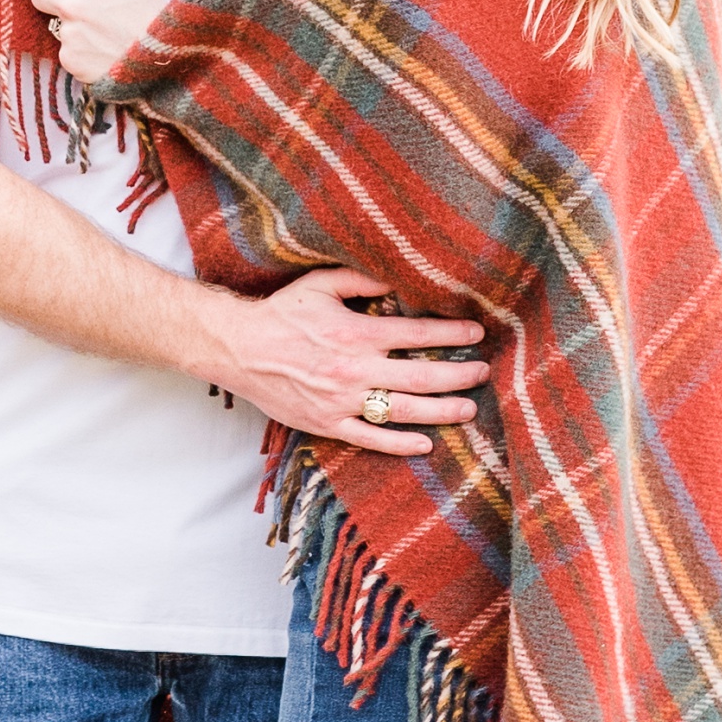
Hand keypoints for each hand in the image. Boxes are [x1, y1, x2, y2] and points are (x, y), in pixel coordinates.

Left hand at [22, 0, 165, 86]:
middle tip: (81, 6)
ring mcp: (68, 36)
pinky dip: (79, 51)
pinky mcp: (70, 61)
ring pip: (54, 26)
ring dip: (70, 27)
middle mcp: (69, 7)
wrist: (166, 59)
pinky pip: (65, 51)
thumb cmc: (151, 15)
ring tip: (102, 33)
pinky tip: (102, 51)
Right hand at [184, 262, 486, 456]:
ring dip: (441, 411)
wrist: (239, 349)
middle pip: (420, 376)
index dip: (450, 333)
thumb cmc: (281, 314)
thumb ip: (361, 281)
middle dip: (457, 375)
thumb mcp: (320, 285)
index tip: (475, 334)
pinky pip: (371, 438)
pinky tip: (425, 443)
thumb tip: (398, 278)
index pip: (416, 333)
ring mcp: (342, 400)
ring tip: (468, 409)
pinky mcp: (327, 423)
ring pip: (403, 411)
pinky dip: (400, 443)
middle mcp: (354, 369)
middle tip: (482, 373)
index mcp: (355, 332)